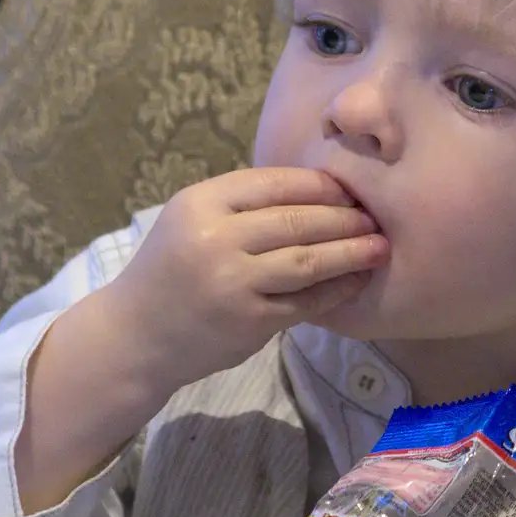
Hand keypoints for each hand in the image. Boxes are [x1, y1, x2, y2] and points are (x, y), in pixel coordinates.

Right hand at [101, 166, 387, 391]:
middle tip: (375, 217)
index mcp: (201, 202)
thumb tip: (320, 188)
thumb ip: (243, 203)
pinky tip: (356, 280)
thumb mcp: (192, 219)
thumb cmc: (171, 269)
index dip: (321, 185)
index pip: (276, 183)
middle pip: (298, 220)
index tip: (350, 189)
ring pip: (309, 260)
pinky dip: (337, 290)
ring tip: (378, 246)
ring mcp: (234, 282)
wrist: (136, 333)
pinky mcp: (251, 321)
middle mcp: (216, 238)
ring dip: (351, 252)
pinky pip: (307, 301)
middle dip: (345, 217)